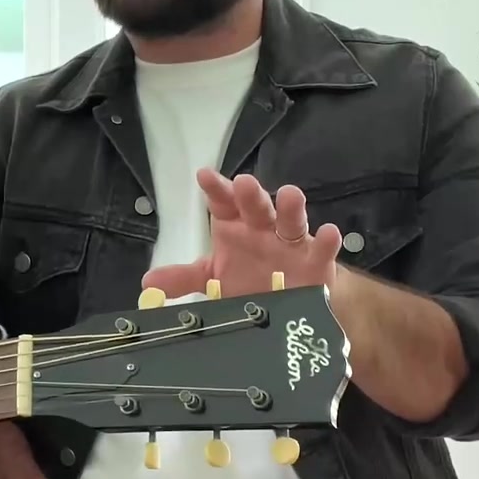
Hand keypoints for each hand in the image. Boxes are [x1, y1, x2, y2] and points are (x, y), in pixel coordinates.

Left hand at [143, 168, 341, 301]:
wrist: (288, 302)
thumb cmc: (248, 279)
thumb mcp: (212, 279)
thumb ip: (183, 278)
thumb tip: (147, 283)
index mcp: (234, 227)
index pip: (223, 202)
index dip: (215, 188)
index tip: (204, 175)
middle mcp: (262, 228)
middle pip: (256, 206)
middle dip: (252, 194)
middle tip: (245, 183)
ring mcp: (291, 243)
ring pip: (291, 220)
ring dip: (291, 208)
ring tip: (291, 195)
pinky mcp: (317, 262)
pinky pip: (323, 249)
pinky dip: (327, 242)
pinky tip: (330, 234)